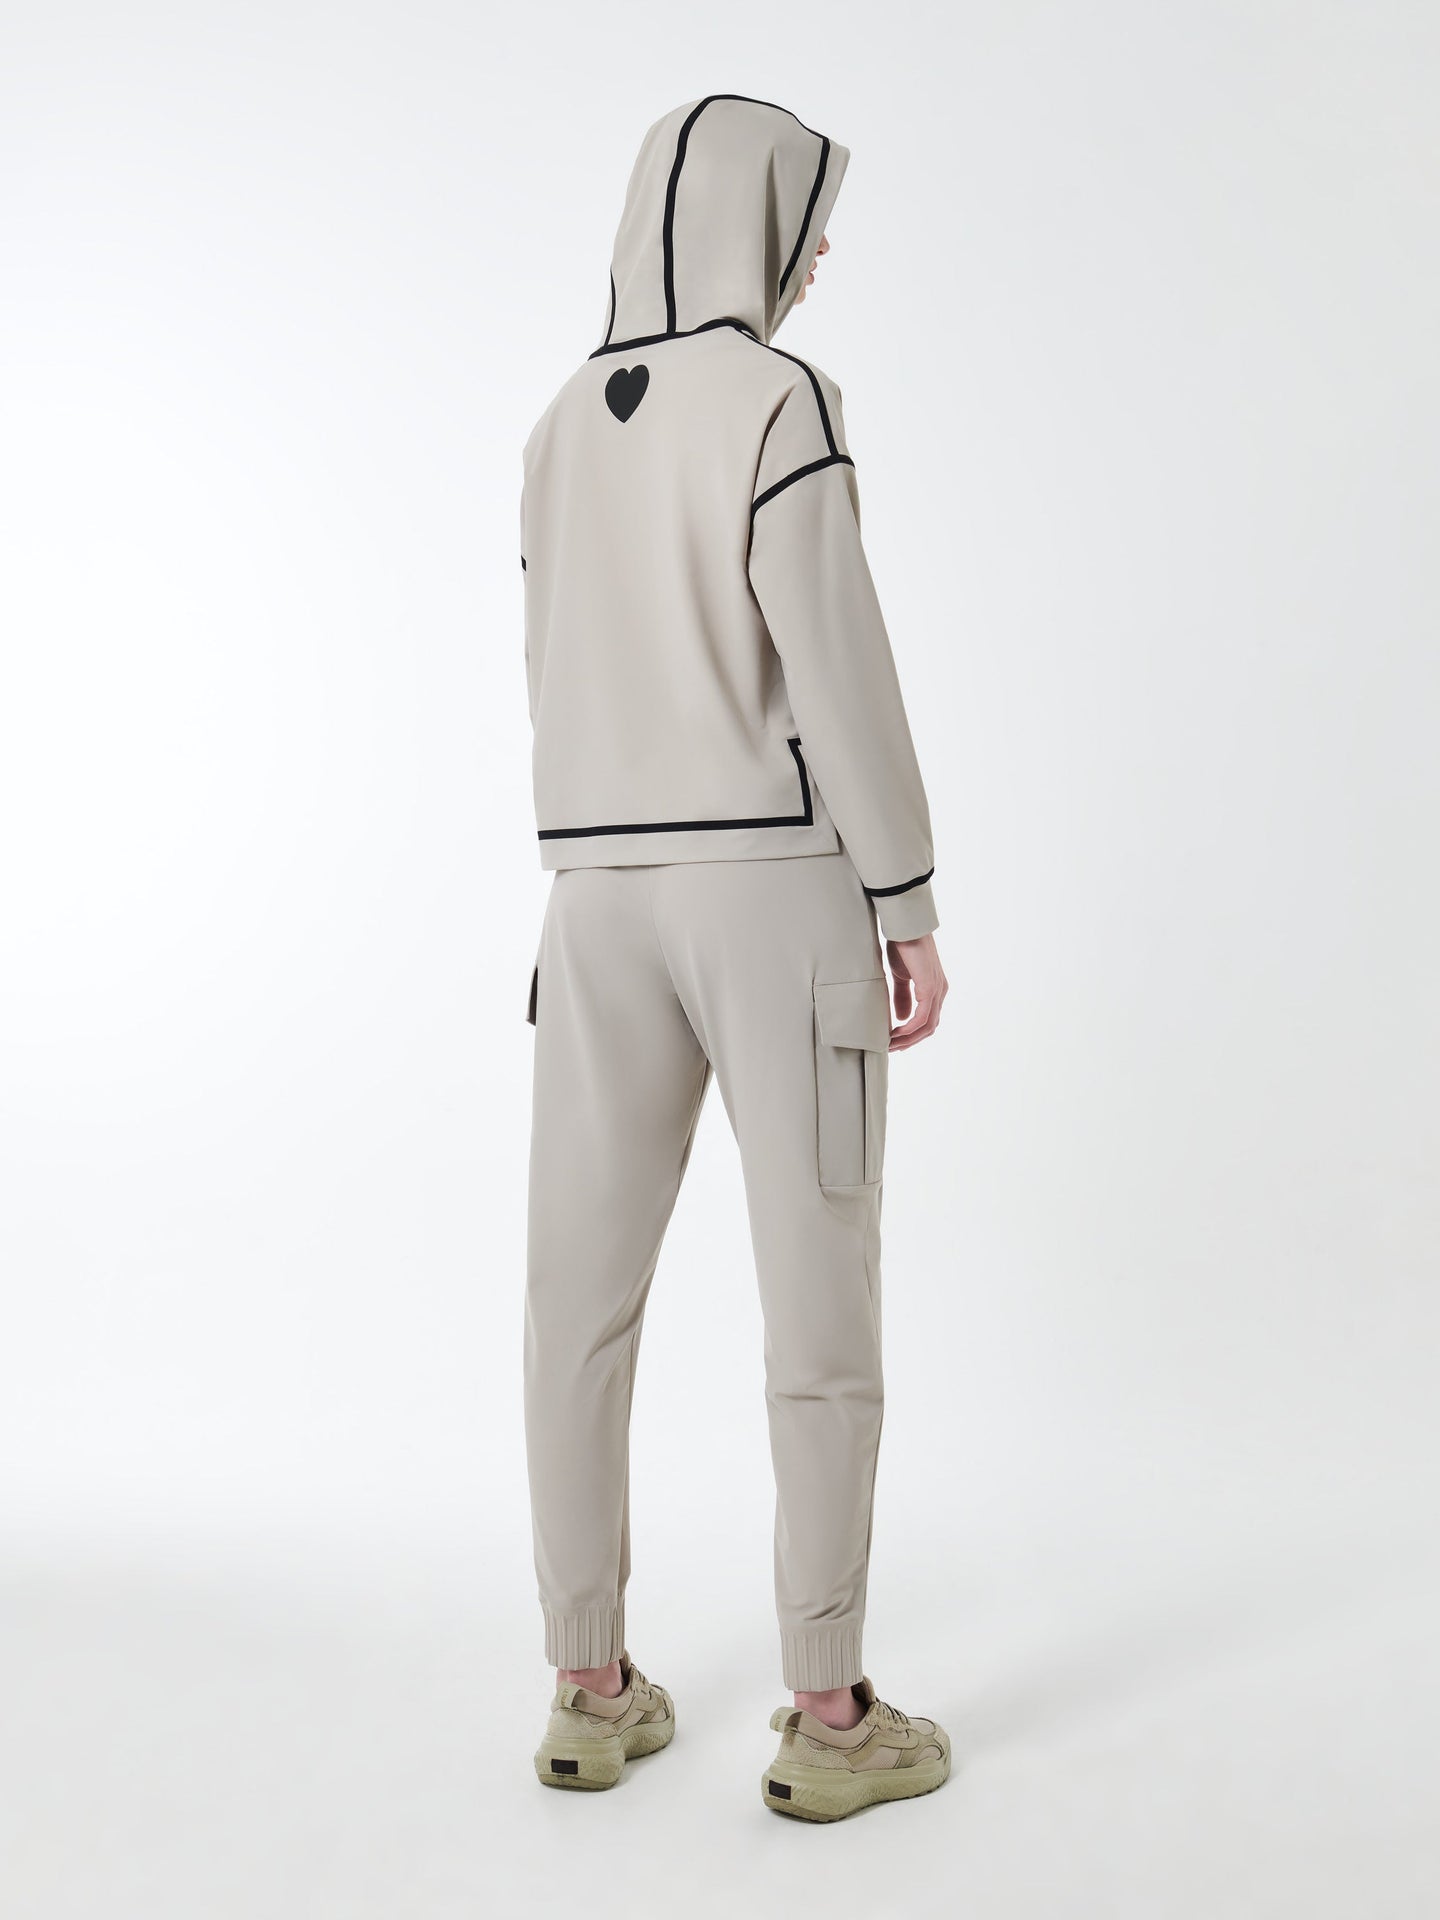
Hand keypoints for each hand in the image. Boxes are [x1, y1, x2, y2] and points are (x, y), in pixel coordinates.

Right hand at [887, 934, 947, 1050]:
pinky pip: (923, 1017)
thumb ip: (902, 997)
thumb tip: (901, 1017)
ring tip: (890, 1043)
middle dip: (910, 1041)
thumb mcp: (901, 976)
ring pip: (927, 1026)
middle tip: (891, 1048)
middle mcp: (940, 992)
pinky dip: (909, 1028)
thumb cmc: (903, 947)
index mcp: (935, 989)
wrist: (905, 928)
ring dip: (908, 1038)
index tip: (894, 1041)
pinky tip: (897, 1031)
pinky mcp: (930, 988)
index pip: (928, 1020)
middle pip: (929, 1028)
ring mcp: (937, 990)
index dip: (912, 1034)